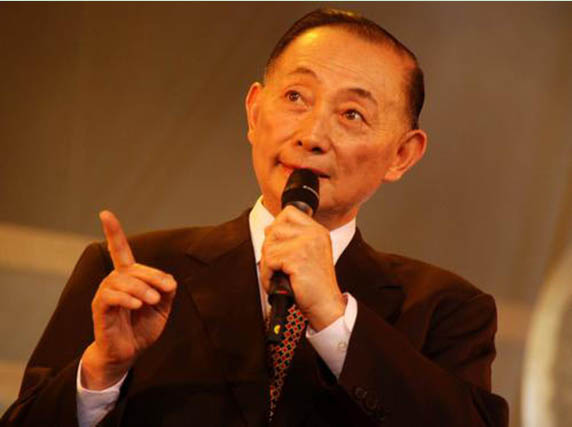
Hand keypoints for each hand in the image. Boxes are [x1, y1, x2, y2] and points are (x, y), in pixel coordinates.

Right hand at [81, 210, 176, 389]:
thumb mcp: (162, 307)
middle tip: (165, 292)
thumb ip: (166, 291)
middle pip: (131, 268)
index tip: (105, 213)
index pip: (120, 251)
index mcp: (129, 278)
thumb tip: (169, 281)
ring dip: (141, 288)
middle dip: (151, 276)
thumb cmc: (143, 328)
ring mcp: (105, 294)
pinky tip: (137, 304)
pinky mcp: (100, 309)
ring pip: (121, 280)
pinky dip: (126, 297)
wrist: (129, 353)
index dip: (113, 232)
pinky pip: (109, 296)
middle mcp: (114, 282)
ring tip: (152, 301)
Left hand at [260, 206, 345, 330]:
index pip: (289, 212)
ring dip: (267, 264)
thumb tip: (269, 230)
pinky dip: (267, 275)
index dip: (277, 227)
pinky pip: (269, 260)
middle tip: (277, 265)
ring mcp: (307, 244)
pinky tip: (277, 282)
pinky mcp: (298, 258)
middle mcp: (314, 234)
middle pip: (275, 228)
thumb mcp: (309, 254)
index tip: (278, 245)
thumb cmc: (314, 285)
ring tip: (277, 275)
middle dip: (269, 249)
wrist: (326, 305)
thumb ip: (294, 239)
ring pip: (269, 244)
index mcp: (318, 231)